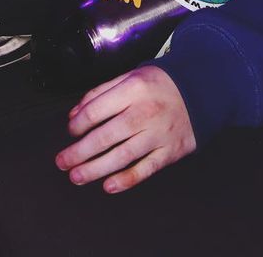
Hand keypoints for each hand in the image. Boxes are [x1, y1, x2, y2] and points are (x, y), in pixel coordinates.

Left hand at [55, 66, 195, 193]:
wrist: (200, 90)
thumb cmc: (159, 84)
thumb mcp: (130, 76)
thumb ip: (100, 92)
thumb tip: (75, 114)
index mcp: (132, 89)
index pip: (96, 110)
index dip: (78, 124)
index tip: (70, 132)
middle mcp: (144, 112)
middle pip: (105, 137)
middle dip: (79, 152)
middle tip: (62, 162)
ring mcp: (158, 134)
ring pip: (121, 156)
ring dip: (96, 169)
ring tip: (77, 176)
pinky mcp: (169, 151)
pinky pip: (145, 169)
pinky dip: (126, 179)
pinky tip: (108, 186)